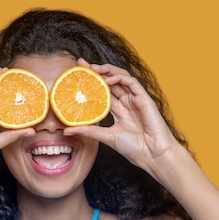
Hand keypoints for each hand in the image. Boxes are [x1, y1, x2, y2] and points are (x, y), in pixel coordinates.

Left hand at [64, 59, 183, 173]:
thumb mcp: (105, 137)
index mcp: (118, 110)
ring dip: (107, 70)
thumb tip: (67, 130)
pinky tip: (108, 78)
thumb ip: (87, 131)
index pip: (102, 91)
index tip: (76, 74)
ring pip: (120, 77)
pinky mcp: (144, 98)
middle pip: (110, 81)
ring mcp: (135, 99)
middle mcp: (126, 102)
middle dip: (96, 71)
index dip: (91, 82)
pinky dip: (120, 77)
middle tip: (81, 64)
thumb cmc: (133, 148)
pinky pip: (131, 82)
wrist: (151, 155)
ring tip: (93, 68)